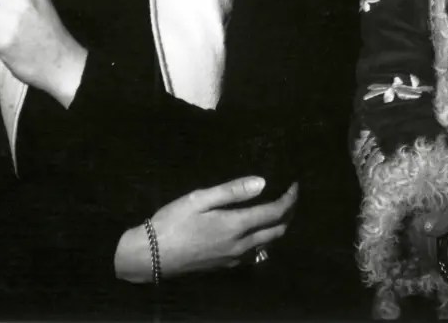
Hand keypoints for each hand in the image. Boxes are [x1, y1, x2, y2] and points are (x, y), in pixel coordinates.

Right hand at [114, 176, 297, 282]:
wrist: (152, 256)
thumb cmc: (174, 221)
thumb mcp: (200, 199)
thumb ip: (232, 191)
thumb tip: (262, 182)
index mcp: (236, 226)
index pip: (275, 213)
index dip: (289, 199)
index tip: (295, 185)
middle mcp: (241, 246)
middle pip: (277, 231)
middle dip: (290, 213)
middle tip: (291, 195)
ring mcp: (234, 258)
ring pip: (268, 243)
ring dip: (279, 227)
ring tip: (279, 209)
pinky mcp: (226, 265)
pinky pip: (256, 253)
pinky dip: (265, 239)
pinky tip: (258, 229)